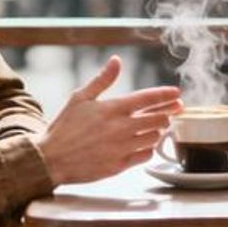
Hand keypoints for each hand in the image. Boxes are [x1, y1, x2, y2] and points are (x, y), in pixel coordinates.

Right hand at [35, 55, 182, 185]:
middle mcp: (121, 128)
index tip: (177, 94)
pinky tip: (143, 143)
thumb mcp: (80, 98)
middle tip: (172, 110)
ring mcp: (122, 148)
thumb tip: (116, 61)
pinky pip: (146, 155)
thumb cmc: (64, 127)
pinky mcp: (120, 165)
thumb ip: (102, 80)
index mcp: (112, 109)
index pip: (148, 98)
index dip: (166, 95)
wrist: (50, 159)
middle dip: (168, 112)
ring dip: (158, 130)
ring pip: (154, 137)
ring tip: (156, 126)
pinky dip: (149, 148)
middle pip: (158, 118)